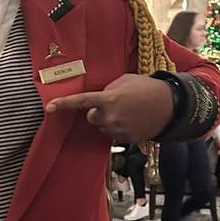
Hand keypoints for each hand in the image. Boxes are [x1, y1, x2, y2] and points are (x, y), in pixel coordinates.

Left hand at [45, 74, 173, 141]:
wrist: (170, 105)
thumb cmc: (147, 88)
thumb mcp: (124, 80)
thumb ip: (107, 89)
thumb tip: (98, 99)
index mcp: (108, 99)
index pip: (81, 102)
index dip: (64, 104)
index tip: (49, 108)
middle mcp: (110, 117)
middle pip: (91, 117)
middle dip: (98, 112)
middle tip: (115, 104)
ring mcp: (118, 130)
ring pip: (103, 127)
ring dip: (109, 120)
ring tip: (127, 111)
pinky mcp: (126, 140)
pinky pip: (114, 135)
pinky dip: (119, 128)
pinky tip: (132, 120)